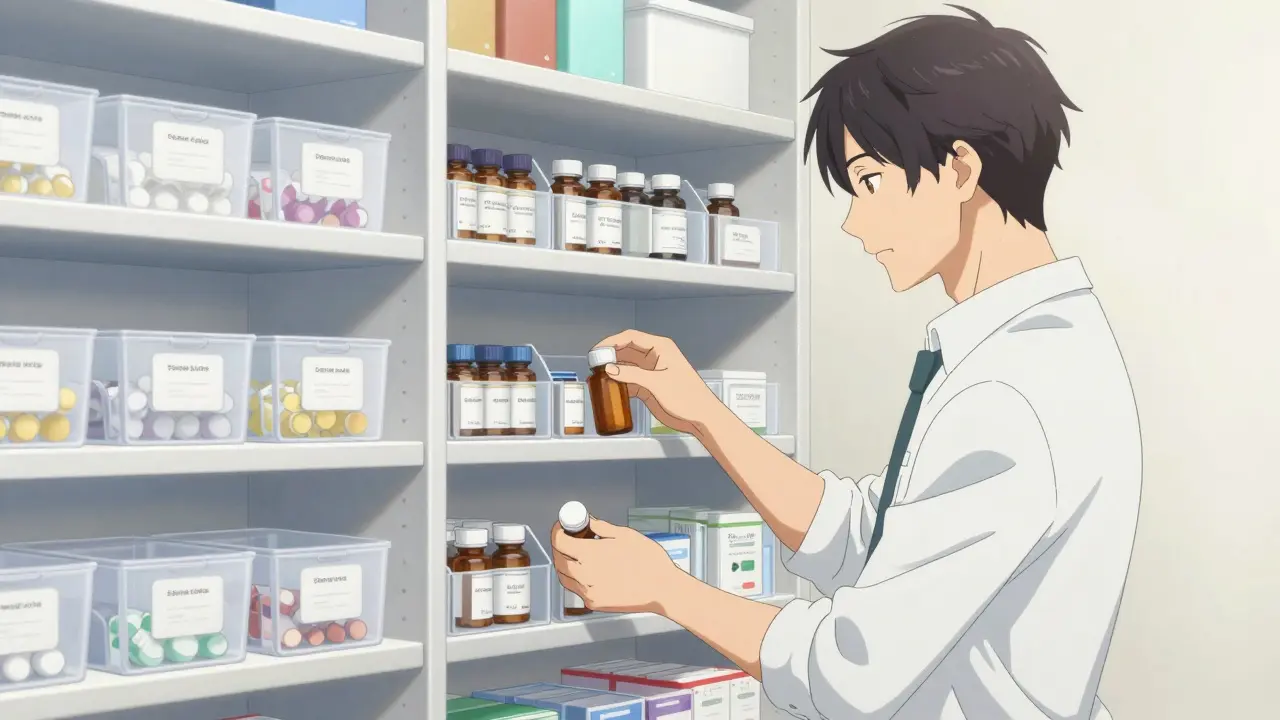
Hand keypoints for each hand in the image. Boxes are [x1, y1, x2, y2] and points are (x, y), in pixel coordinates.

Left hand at [550, 516, 684, 613]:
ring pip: (564, 576)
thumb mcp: (625, 535)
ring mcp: (587, 591)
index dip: (557, 531)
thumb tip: (587, 522)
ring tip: (576, 554)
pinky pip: (576, 588)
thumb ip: (601, 528)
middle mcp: (583, 574)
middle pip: (558, 559)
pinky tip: (587, 570)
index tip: (562, 526)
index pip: (559, 542)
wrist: (662, 590)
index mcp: (590, 554)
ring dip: (564, 563)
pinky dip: (575, 578)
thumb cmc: (648, 560)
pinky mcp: (593, 603)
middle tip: (568, 538)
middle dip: (559, 546)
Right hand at [593, 330, 721, 436]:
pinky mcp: (649, 385)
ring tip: (597, 375)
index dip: (611, 341)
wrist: (700, 416)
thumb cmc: (687, 396)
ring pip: (626, 365)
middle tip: (593, 363)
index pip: (630, 337)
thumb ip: (632, 374)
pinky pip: (630, 379)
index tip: (597, 350)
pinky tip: (610, 388)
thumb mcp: (657, 383)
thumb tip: (610, 369)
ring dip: (613, 369)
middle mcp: (654, 356)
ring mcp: (651, 371)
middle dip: (610, 355)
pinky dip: (619, 382)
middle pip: (626, 350)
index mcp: (660, 347)